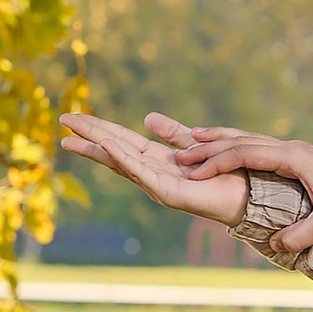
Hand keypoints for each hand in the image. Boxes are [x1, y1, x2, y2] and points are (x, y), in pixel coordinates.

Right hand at [58, 111, 248, 228]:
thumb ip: (171, 133)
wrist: (250, 193)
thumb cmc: (226, 173)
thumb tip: (147, 117)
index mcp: (157, 161)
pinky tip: (107, 146)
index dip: (98, 128)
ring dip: (96, 148)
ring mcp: (157, 185)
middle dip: (88, 136)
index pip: (120, 141)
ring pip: (120, 162)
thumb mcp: (193, 144)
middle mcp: (152, 173)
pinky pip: (141, 173)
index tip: (74, 118)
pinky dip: (123, 159)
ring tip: (71, 138)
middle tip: (62, 121)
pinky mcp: (168, 193)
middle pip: (113, 150)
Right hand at [144, 119, 312, 254]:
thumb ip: (305, 233)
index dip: (215, 163)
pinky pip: (259, 146)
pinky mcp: (298, 156)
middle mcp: (290, 148)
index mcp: (293, 157)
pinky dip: (236, 145)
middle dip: (207, 149)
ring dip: (219, 141)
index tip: (188, 172)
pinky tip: (225, 149)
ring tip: (188, 140)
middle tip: (175, 156)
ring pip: (248, 140)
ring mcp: (294, 150)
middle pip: (240, 142)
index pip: (244, 155)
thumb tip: (277, 246)